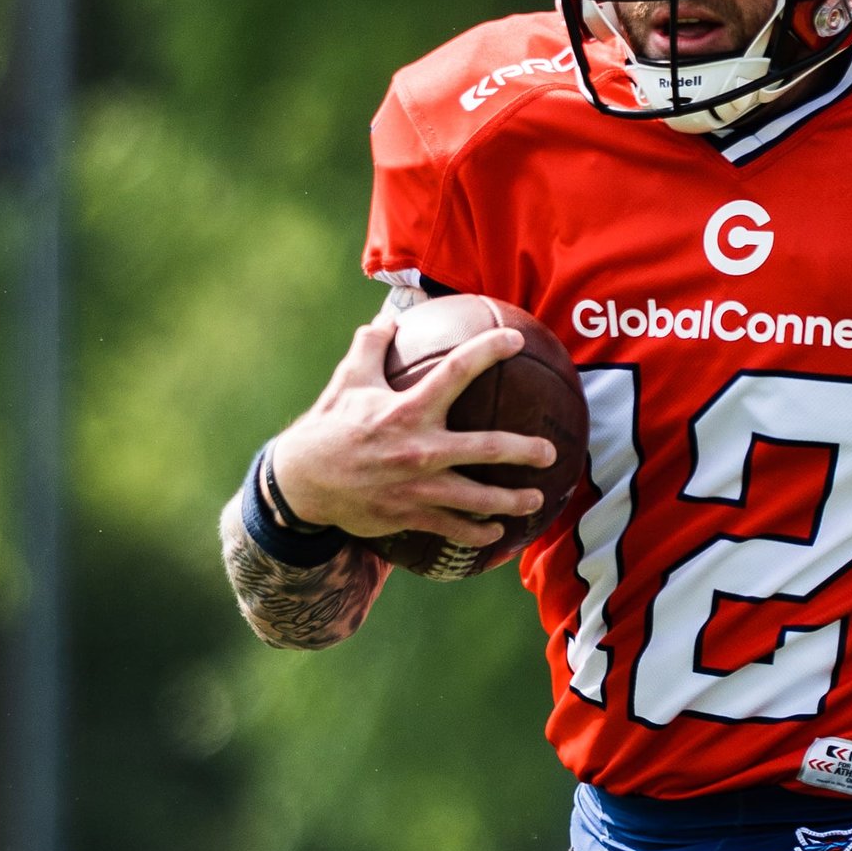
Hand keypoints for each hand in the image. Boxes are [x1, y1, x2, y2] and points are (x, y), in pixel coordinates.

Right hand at [267, 311, 555, 552]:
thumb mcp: (347, 381)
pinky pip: (454, 528)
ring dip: (512, 502)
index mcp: (407, 410)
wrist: (302, 483)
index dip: (488, 351)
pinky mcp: (411, 515)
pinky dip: (478, 532)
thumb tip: (389, 317)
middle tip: (549, 452)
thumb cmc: (329, 427)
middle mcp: (419, 449)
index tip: (515, 340)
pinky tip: (498, 533)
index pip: (456, 371)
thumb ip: (371, 346)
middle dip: (524, 450)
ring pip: (478, 498)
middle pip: (486, 448)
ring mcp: (417, 487)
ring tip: (536, 500)